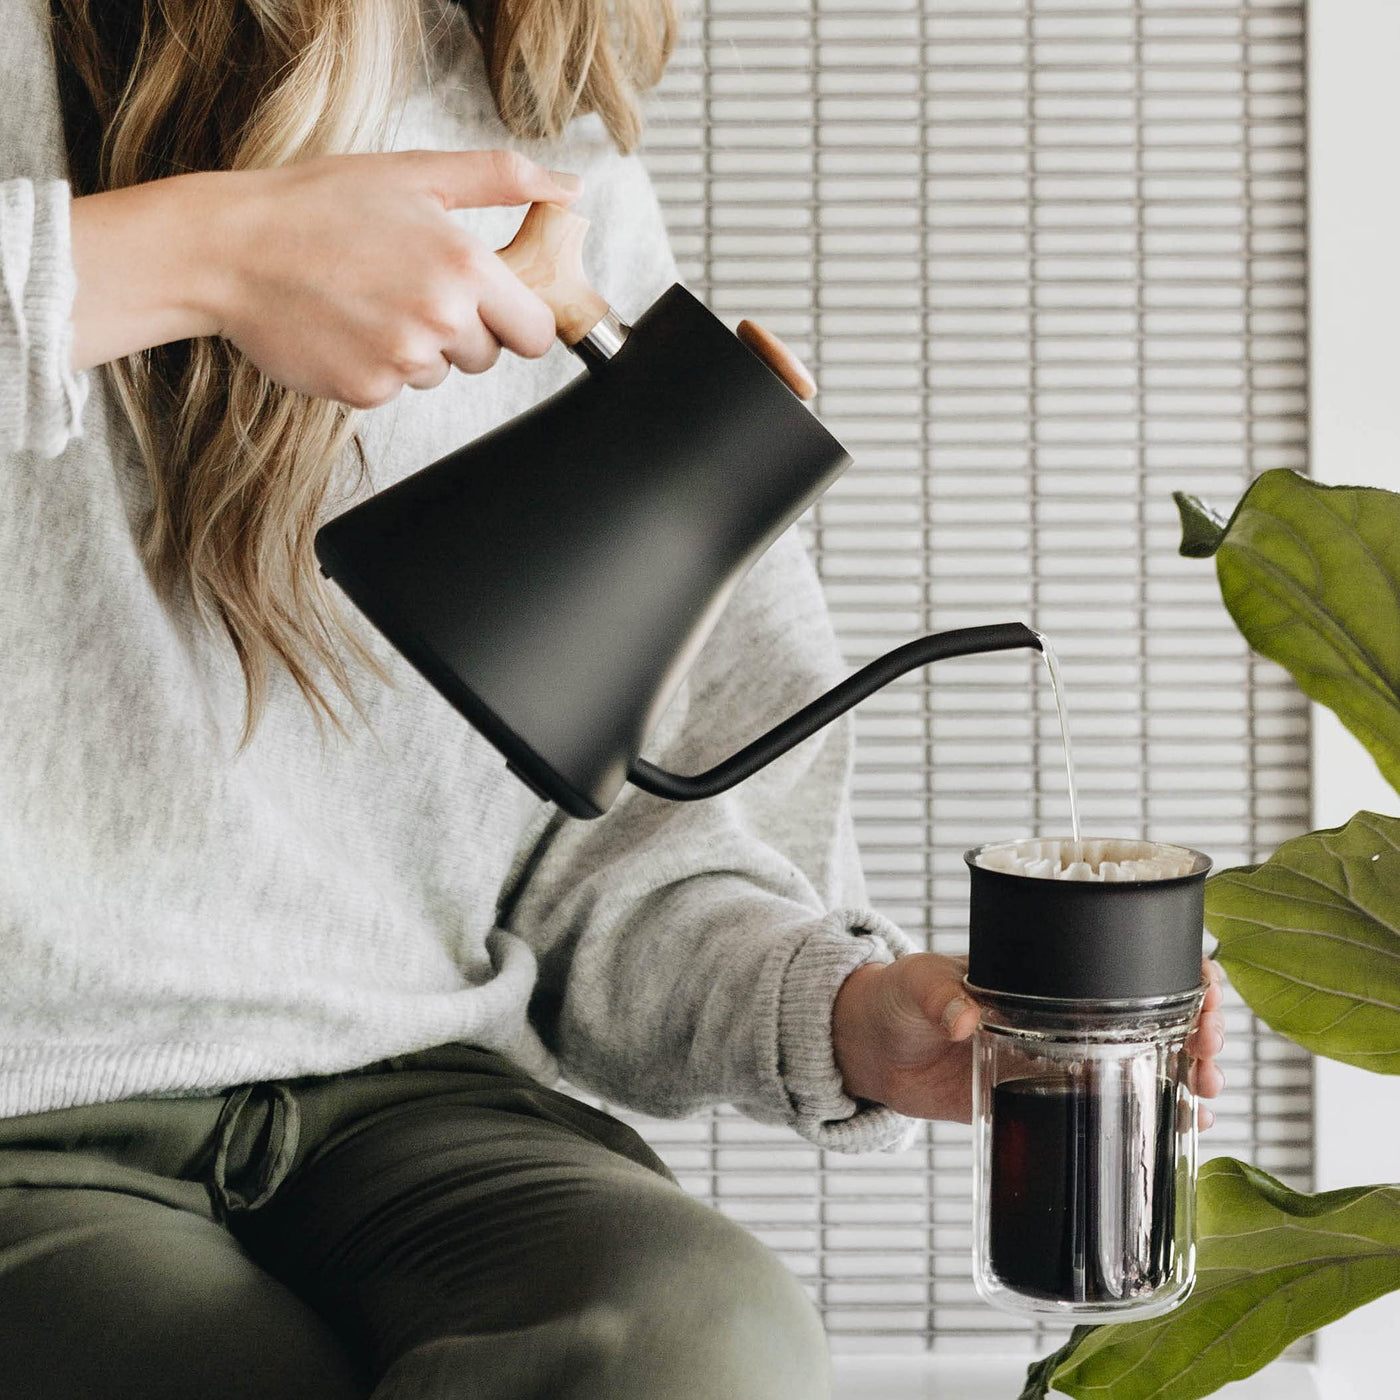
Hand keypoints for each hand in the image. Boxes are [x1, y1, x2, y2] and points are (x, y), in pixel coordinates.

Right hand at [70, 149, 581, 405]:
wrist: (229, 249)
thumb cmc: (319, 205)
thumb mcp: (416, 174)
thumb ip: (501, 180)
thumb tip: (571, 189)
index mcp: (466, 267)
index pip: (536, 331)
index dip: (517, 319)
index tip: (492, 305)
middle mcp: (441, 320)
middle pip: (488, 355)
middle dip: (462, 330)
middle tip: (406, 286)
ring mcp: (403, 361)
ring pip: (441, 373)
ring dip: (417, 348)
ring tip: (368, 300)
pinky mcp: (367, 391)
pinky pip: (395, 390)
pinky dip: (375, 366)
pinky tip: (343, 326)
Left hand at [832, 952, 1227, 1126]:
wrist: (875, 1048)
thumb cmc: (899, 997)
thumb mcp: (917, 984)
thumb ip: (938, 995)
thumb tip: (963, 1015)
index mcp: (1046, 974)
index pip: (1129, 961)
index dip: (1179, 971)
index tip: (1204, 987)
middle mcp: (1067, 1013)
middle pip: (1156, 1014)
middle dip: (1199, 1028)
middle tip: (1210, 1050)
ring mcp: (1064, 1057)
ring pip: (1148, 1060)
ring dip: (1190, 1074)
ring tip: (1208, 1094)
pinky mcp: (1049, 1100)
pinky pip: (1115, 1106)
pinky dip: (1157, 1113)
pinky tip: (1186, 1126)